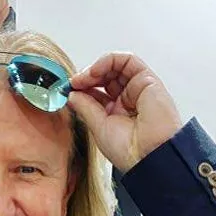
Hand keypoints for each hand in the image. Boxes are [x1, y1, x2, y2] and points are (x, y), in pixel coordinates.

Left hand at [68, 53, 182, 174]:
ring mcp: (137, 89)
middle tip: (73, 83)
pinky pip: (127, 60)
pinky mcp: (146, 79)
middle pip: (105, 77)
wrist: (148, 155)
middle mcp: (127, 100)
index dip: (81, 89)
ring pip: (115, 67)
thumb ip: (85, 107)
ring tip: (82, 78)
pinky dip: (109, 61)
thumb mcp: (98, 127)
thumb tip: (72, 93)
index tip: (67, 90)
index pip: (96, 93)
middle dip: (86, 77)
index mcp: (116, 114)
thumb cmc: (129, 151)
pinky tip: (95, 71)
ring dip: (95, 68)